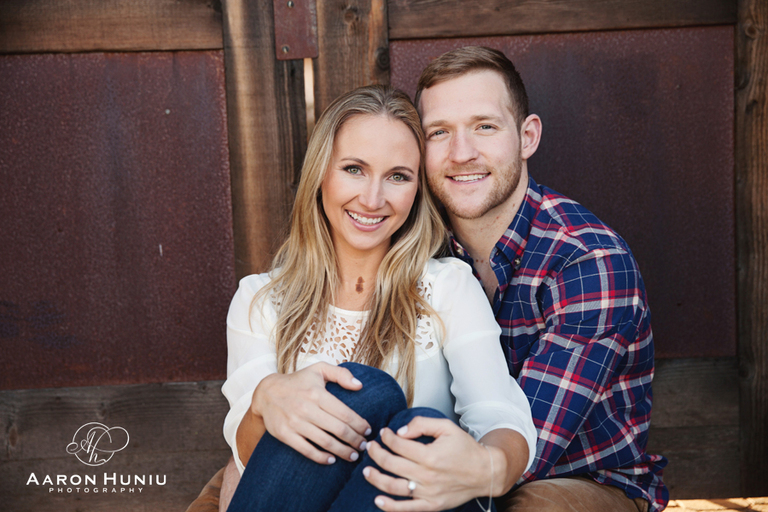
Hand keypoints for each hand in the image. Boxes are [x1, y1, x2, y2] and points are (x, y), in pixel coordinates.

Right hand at [252, 362, 371, 464]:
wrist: (266, 393)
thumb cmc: (298, 382)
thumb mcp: (318, 370)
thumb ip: (341, 374)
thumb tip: (360, 386)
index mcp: (317, 394)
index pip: (345, 413)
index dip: (359, 424)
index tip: (368, 431)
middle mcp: (306, 408)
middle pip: (338, 430)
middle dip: (355, 440)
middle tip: (364, 446)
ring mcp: (295, 423)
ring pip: (325, 442)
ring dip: (343, 451)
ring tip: (353, 455)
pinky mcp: (285, 435)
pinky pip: (307, 450)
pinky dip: (321, 457)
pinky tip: (332, 459)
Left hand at [362, 417, 502, 510]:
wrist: (485, 472)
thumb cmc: (465, 449)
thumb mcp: (446, 427)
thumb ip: (422, 424)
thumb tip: (401, 431)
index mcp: (430, 455)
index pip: (398, 445)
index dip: (386, 437)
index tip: (383, 433)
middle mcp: (427, 476)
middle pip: (391, 464)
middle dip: (376, 454)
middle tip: (370, 447)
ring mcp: (428, 493)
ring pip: (393, 487)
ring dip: (375, 479)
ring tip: (366, 470)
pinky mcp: (431, 505)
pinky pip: (406, 509)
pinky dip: (389, 506)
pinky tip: (378, 499)